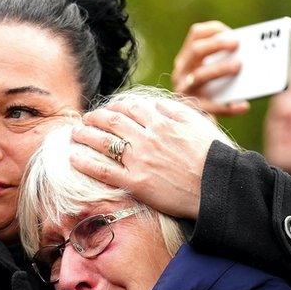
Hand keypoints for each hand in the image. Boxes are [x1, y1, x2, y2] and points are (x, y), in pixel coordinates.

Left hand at [69, 96, 230, 218]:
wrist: (217, 186)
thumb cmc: (212, 155)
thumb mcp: (197, 123)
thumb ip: (174, 111)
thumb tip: (155, 103)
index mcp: (161, 121)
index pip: (130, 108)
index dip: (115, 107)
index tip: (108, 109)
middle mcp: (147, 138)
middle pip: (112, 122)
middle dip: (95, 118)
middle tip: (86, 119)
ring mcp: (139, 161)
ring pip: (104, 142)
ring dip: (85, 136)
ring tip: (74, 134)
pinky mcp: (136, 183)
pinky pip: (104, 170)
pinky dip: (85, 162)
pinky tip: (73, 158)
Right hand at [171, 21, 250, 116]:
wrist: (195, 130)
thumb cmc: (213, 96)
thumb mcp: (215, 75)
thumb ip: (225, 62)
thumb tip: (250, 54)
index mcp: (188, 59)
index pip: (196, 34)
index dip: (214, 30)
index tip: (233, 32)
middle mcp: (181, 73)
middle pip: (196, 50)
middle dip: (217, 44)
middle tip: (237, 43)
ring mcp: (183, 91)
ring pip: (199, 75)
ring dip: (220, 69)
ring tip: (239, 66)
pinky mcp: (190, 111)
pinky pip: (210, 107)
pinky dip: (228, 107)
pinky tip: (243, 106)